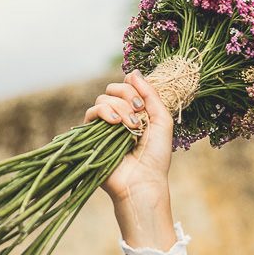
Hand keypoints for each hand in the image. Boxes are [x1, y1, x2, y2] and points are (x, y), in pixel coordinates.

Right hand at [84, 70, 176, 249]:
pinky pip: (90, 114)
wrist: (143, 183)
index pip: (127, 87)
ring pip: (102, 100)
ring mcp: (104, 127)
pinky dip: (103, 113)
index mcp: (135, 113)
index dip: (133, 89)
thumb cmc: (156, 157)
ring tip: (130, 125)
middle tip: (138, 113)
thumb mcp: (162, 121)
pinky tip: (114, 124)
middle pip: (112, 90)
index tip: (142, 103)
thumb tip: (133, 71)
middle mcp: (118, 117)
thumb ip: (151, 95)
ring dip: (118, 108)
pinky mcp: (91, 137)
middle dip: (126, 97)